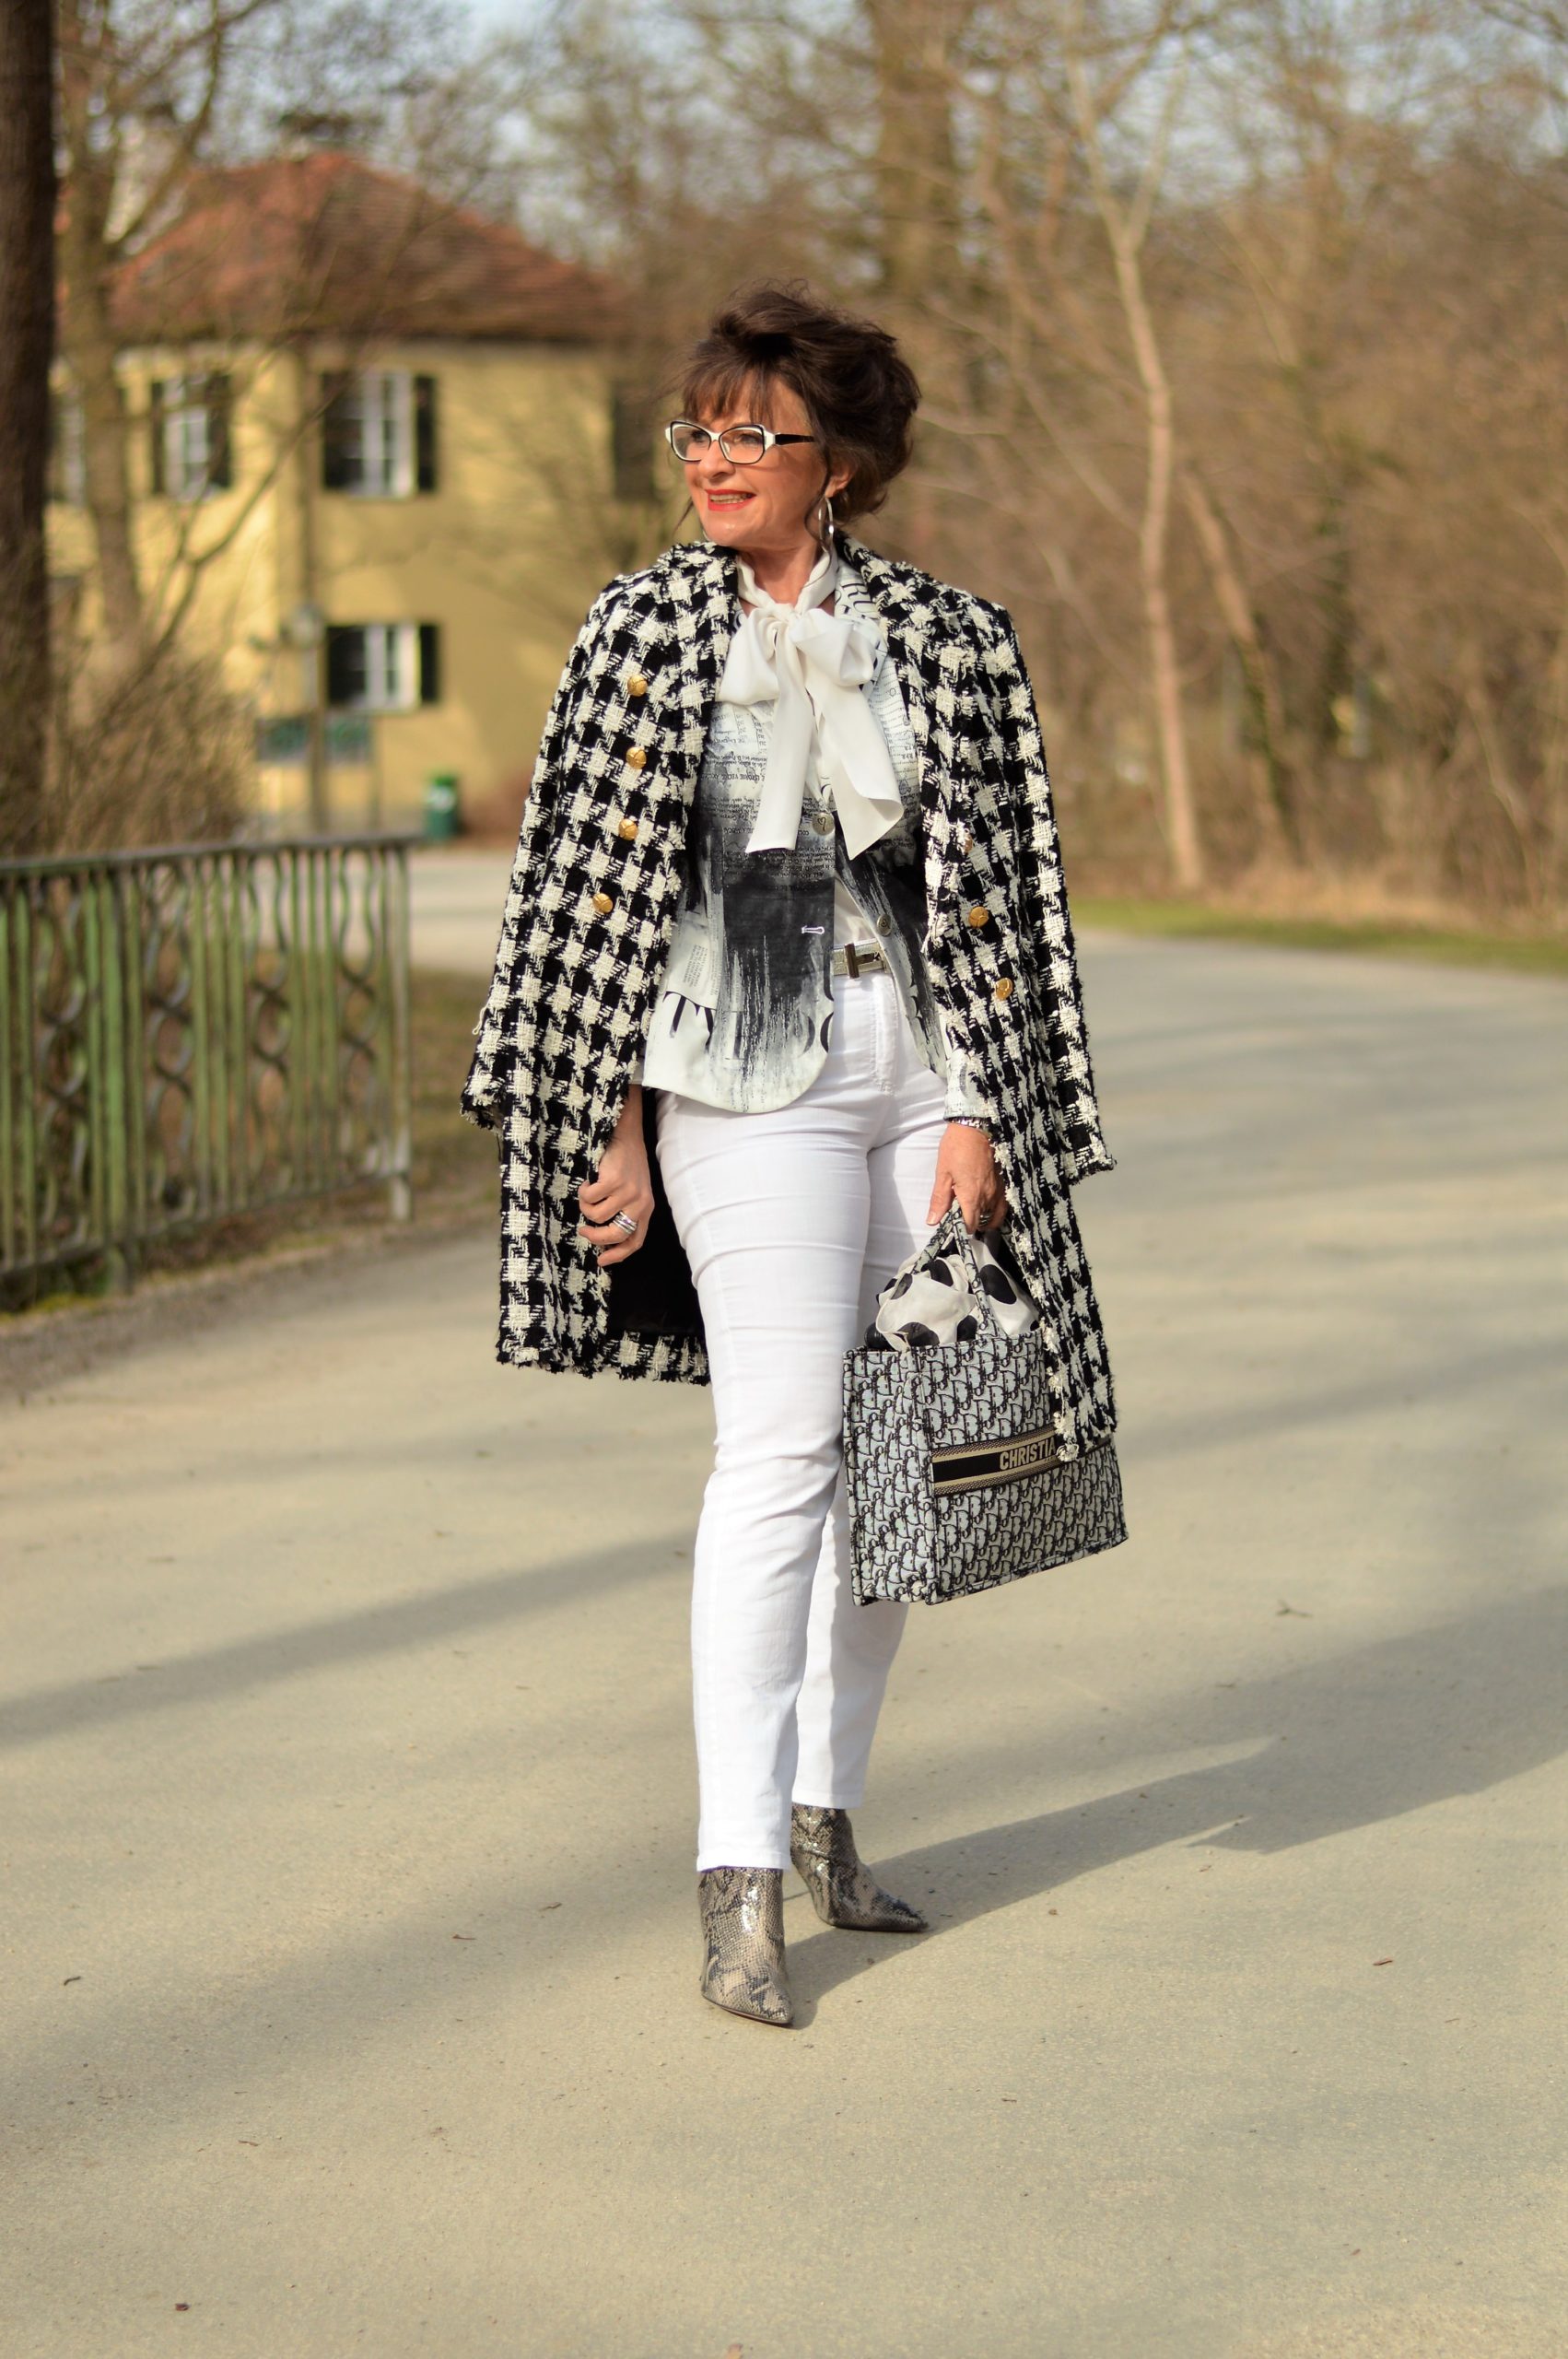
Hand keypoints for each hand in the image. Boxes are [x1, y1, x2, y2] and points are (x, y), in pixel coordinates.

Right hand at [578, 1085, 654, 1264]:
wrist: (627, 1136)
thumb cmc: (626, 1166)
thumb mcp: (633, 1192)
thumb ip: (624, 1213)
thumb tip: (603, 1240)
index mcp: (646, 1210)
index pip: (635, 1241)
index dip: (617, 1255)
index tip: (601, 1261)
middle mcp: (640, 1204)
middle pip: (614, 1234)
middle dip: (594, 1236)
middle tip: (583, 1230)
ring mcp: (628, 1193)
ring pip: (596, 1215)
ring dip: (586, 1206)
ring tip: (588, 1194)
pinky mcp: (614, 1181)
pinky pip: (590, 1197)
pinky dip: (584, 1191)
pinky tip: (589, 1182)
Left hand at [927, 1122, 1007, 1233]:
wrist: (977, 1126)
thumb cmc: (957, 1148)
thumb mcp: (943, 1173)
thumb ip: (939, 1200)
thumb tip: (933, 1221)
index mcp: (972, 1197)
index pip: (970, 1226)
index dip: (961, 1229)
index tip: (953, 1224)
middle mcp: (988, 1197)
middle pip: (983, 1223)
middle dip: (972, 1223)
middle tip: (960, 1215)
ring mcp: (999, 1191)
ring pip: (995, 1216)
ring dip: (985, 1218)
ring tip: (973, 1211)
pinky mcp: (1004, 1183)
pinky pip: (1002, 1205)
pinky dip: (995, 1210)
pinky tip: (986, 1203)